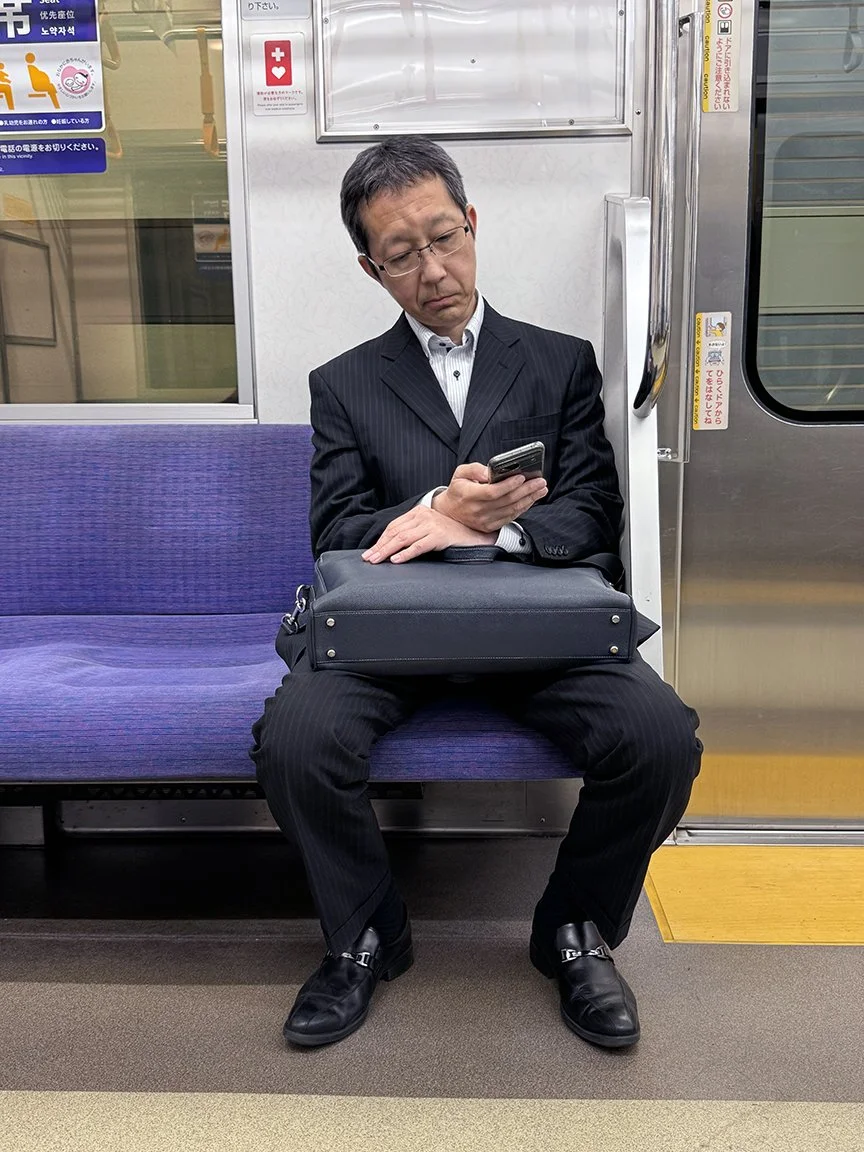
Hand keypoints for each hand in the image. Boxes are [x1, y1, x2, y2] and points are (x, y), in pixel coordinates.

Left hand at [362, 506, 495, 564]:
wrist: (474, 534)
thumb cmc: (450, 533)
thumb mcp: (429, 528)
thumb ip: (413, 532)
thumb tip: (391, 547)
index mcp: (418, 512)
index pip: (394, 526)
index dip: (381, 540)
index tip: (371, 552)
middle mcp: (423, 516)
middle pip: (395, 532)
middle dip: (380, 547)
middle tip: (368, 558)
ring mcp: (431, 525)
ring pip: (403, 539)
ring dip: (387, 551)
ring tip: (377, 560)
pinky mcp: (439, 536)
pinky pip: (418, 546)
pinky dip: (405, 554)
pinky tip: (396, 560)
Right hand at [432, 462, 546, 532]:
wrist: (449, 513)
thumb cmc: (458, 490)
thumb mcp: (460, 473)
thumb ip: (475, 469)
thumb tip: (490, 472)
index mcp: (469, 495)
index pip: (492, 491)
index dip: (508, 485)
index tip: (521, 477)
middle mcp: (477, 510)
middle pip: (506, 501)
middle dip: (526, 490)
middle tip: (540, 481)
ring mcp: (484, 520)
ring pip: (511, 510)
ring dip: (529, 499)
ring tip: (540, 489)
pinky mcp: (490, 527)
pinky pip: (510, 517)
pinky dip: (523, 508)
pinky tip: (531, 500)